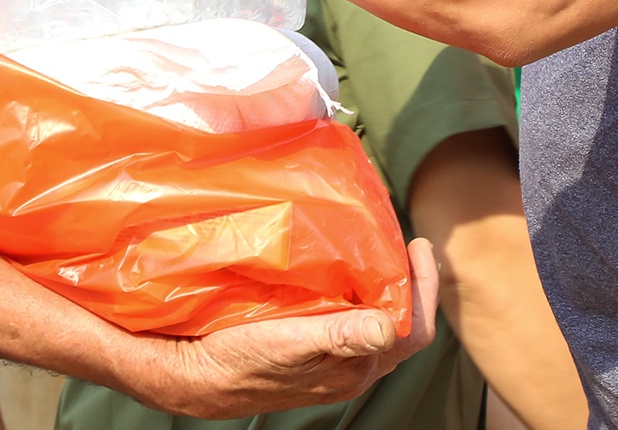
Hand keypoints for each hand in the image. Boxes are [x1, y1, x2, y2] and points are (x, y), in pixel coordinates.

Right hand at [136, 239, 440, 418]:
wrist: (193, 377)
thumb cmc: (238, 361)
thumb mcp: (289, 342)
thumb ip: (339, 336)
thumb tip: (389, 327)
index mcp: (355, 368)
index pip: (415, 331)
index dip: (425, 289)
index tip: (420, 244)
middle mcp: (348, 367)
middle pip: (398, 325)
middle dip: (405, 283)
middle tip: (400, 241)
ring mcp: (329, 361)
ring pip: (371, 323)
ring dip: (379, 289)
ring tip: (373, 251)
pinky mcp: (307, 352)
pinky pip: (346, 322)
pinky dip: (352, 296)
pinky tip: (337, 273)